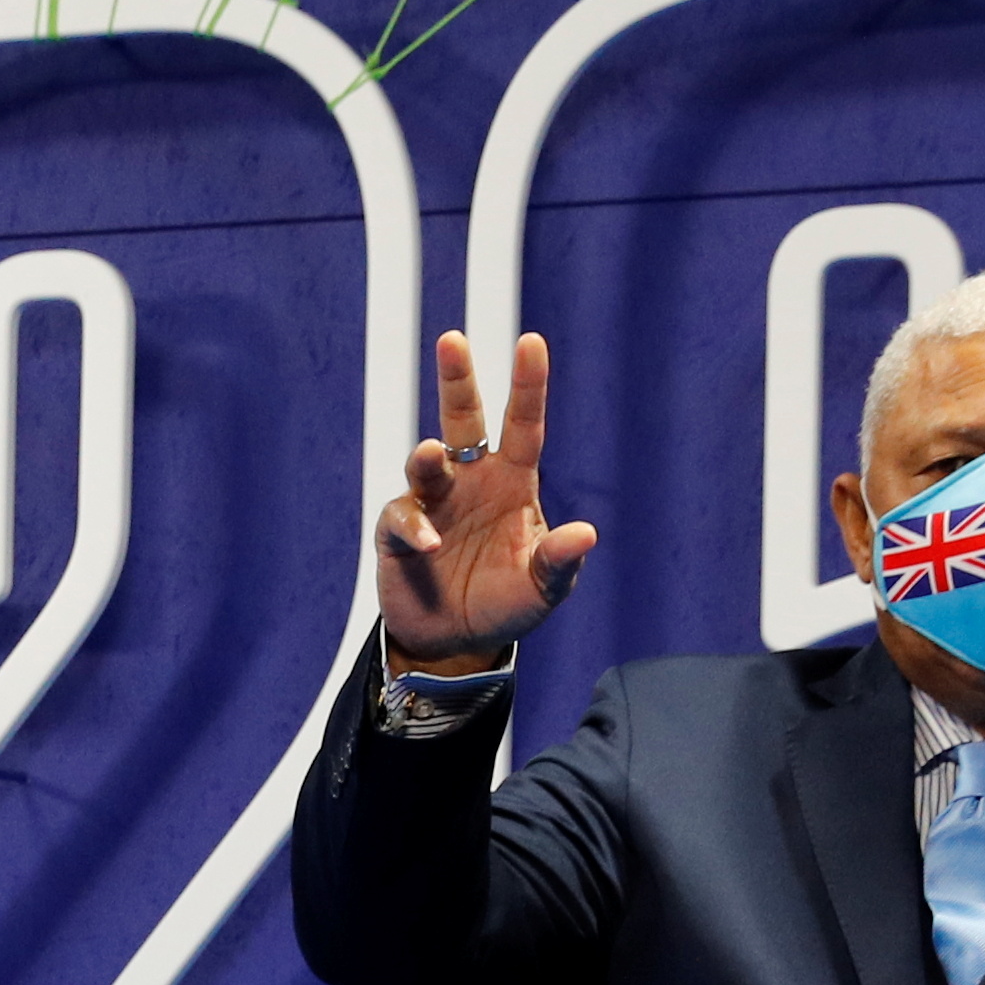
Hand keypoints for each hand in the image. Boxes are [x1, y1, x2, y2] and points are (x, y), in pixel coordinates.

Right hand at [376, 329, 602, 670]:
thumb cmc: (505, 605)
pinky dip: (414, 527)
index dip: (528, 385)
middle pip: (462, 419)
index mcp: (511, 482)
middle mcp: (470, 481)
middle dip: (457, 379)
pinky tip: (429, 544)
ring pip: (425, 461)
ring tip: (430, 455)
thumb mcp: (542, 589)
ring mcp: (432, 503)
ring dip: (427, 457)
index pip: (523, 425)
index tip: (531, 342)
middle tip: (453, 340)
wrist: (456, 644)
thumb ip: (560, 562)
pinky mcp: (398, 533)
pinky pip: (403, 518)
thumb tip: (586, 534)